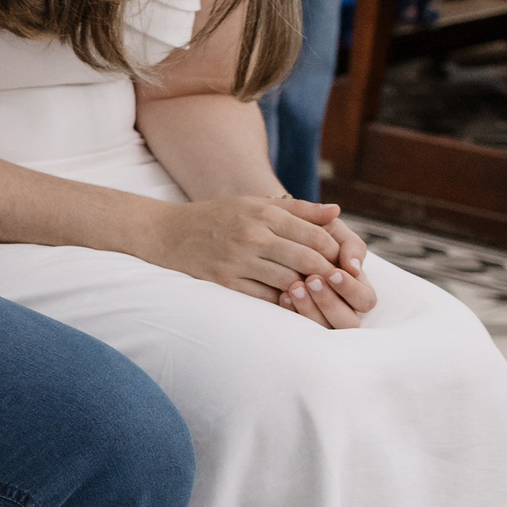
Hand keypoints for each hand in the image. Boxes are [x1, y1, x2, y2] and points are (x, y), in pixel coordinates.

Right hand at [136, 196, 346, 300]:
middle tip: (337, 284)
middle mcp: (252, 236)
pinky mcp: (225, 282)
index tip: (340, 262)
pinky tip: (290, 302)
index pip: (316, 236)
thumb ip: (298, 210)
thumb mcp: (254, 204)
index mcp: (263, 214)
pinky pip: (265, 298)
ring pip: (290, 282)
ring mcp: (238, 260)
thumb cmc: (216, 217)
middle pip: (308, 260)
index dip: (335, 252)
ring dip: (308, 291)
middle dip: (328, 275)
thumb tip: (336, 212)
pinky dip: (283, 303)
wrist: (167, 233)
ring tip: (318, 295)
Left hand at [278, 214, 377, 326]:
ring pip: (324, 328)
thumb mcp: (332, 231)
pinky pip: (298, 327)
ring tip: (294, 286)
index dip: (351, 289)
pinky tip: (282, 295)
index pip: (365, 300)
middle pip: (349, 322)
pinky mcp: (296, 319)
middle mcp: (341, 306)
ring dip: (311, 309)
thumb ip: (349, 243)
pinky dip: (292, 312)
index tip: (333, 273)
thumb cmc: (311, 231)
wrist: (277, 235)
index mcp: (356, 287)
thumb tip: (354, 266)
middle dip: (331, 302)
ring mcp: (318, 315)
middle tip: (312, 281)